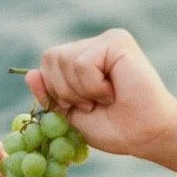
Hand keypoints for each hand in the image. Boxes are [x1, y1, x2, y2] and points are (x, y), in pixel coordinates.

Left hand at [23, 29, 176, 160]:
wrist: (146, 136)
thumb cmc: (116, 129)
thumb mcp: (72, 116)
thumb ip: (51, 95)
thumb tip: (29, 74)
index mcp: (82, 59)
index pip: (47, 63)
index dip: (55, 91)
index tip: (82, 107)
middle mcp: (93, 45)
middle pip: (50, 58)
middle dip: (66, 92)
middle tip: (94, 104)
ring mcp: (106, 40)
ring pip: (64, 61)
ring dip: (82, 91)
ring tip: (106, 98)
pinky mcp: (117, 41)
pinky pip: (82, 63)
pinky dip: (94, 87)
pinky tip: (115, 91)